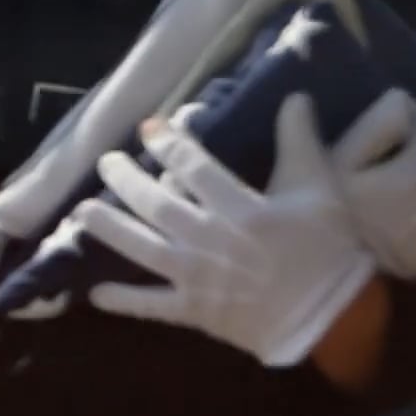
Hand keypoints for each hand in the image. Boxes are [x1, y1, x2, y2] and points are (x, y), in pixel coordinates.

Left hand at [65, 94, 377, 367]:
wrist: (335, 319)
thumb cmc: (330, 251)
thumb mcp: (321, 190)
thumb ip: (300, 142)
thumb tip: (294, 96)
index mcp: (241, 209)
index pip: (194, 168)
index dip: (168, 144)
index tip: (149, 127)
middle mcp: (210, 240)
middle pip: (157, 205)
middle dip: (126, 180)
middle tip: (105, 161)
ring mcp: (198, 278)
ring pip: (143, 249)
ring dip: (110, 229)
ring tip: (80, 212)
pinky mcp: (195, 311)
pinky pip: (152, 306)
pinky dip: (123, 302)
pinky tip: (93, 294)